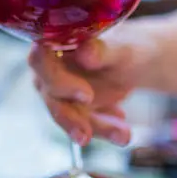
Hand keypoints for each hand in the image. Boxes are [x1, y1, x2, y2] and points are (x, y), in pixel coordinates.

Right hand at [29, 35, 155, 146]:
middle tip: (87, 135)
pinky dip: (103, 130)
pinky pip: (83, 124)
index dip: (58, 81)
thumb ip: (102, 51)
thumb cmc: (127, 45)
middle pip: (50, 94)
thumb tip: (84, 53)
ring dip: (94, 128)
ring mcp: (60, 90)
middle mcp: (49, 67)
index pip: (40, 60)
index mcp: (53, 42)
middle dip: (70, 117)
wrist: (136, 61)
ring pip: (67, 115)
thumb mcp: (121, 49)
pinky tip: (122, 133)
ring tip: (122, 135)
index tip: (87, 95)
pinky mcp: (72, 109)